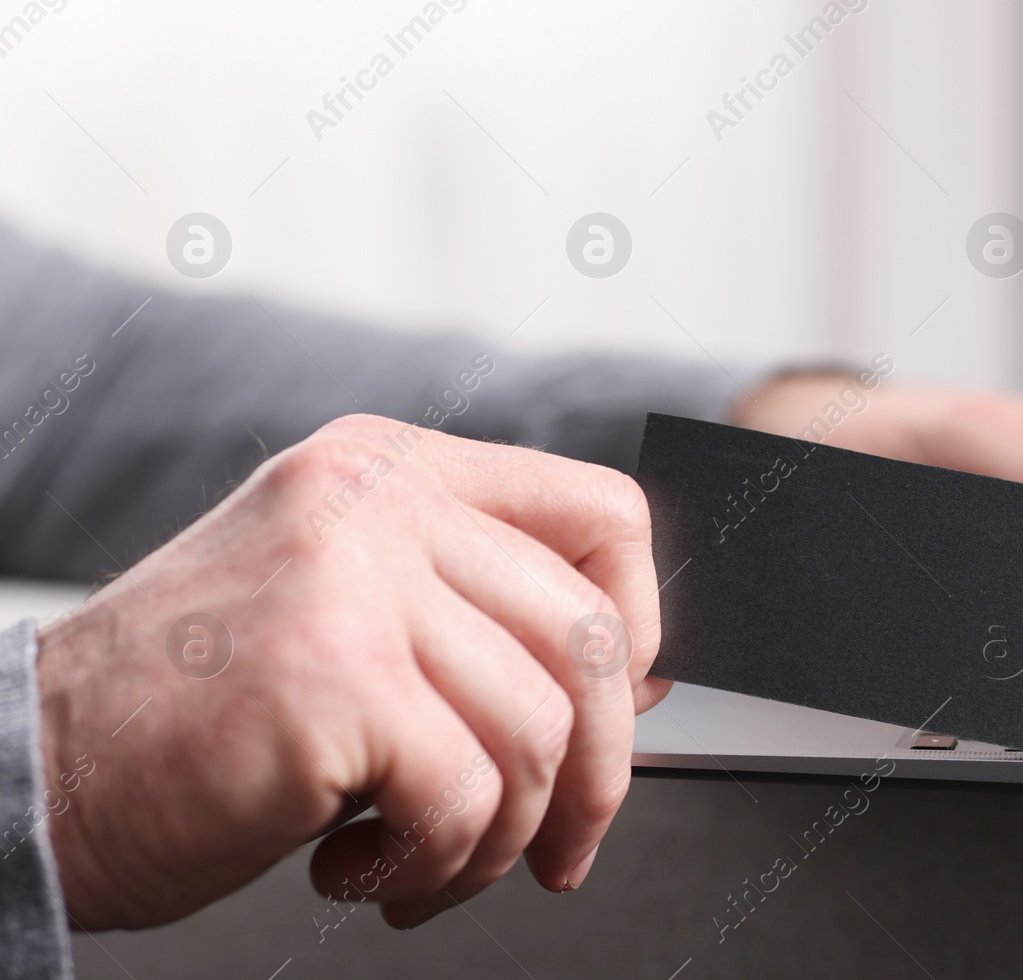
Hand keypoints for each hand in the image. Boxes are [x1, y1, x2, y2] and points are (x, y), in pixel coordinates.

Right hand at [36, 415, 660, 929]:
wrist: (29, 769)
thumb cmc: (191, 713)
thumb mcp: (346, 610)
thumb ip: (474, 614)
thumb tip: (638, 676)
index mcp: (391, 471)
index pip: (601, 511)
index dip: (642, 621)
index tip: (624, 708)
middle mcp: (376, 501)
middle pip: (592, 633)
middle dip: (600, 771)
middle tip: (560, 845)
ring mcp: (352, 578)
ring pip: (540, 727)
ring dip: (502, 837)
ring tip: (425, 864)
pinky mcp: (331, 675)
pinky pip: (469, 795)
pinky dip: (435, 868)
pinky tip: (357, 872)